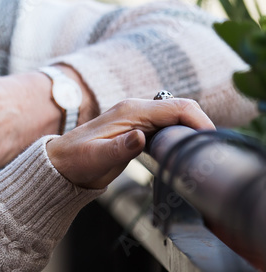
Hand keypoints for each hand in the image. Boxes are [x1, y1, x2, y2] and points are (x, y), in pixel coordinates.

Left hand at [46, 97, 213, 188]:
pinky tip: (181, 153)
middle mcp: (136, 110)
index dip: (199, 120)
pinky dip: (179, 135)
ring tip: (199, 154)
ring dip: (190, 130)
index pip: (177, 107)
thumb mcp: (95, 158)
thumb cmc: (75, 161)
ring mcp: (137, 118)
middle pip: (181, 109)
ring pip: (175, 117)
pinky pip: (166, 126)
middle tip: (209, 151)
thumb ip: (119, 149)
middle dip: (199, 125)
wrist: (61, 164)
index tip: (209, 141)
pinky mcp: (137, 129)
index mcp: (131, 112)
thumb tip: (140, 138)